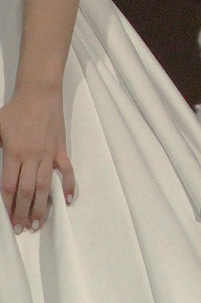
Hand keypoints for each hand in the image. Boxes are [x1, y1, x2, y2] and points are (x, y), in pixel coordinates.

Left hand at [0, 83, 75, 232]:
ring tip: (39, 224)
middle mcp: (32, 156)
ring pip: (45, 185)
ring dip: (43, 206)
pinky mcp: (61, 149)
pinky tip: (67, 201)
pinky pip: (66, 171)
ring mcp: (49, 154)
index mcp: (14, 153)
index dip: (8, 206)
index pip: (9, 187)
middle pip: (27, 191)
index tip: (9, 220)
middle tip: (23, 229)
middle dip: (24, 212)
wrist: (40, 93)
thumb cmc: (14, 110)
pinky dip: (69, 186)